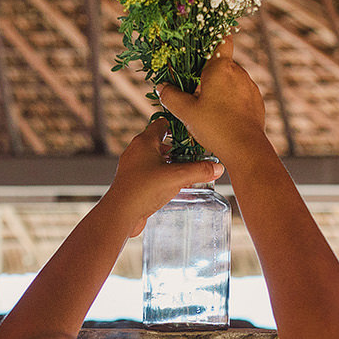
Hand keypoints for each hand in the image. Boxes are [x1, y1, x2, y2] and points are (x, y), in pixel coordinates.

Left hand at [99, 122, 224, 236]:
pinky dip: (164, 177)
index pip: (162, 124)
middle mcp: (136, 151)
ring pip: (157, 160)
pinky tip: (176, 187)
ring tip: (189, 172)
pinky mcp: (133, 183)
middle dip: (179, 149)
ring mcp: (133, 168)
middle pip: (161, 143)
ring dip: (172, 164)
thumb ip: (200, 171)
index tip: (194, 133)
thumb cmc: (144, 189)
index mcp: (144, 141)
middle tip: (196, 155)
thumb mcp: (177, 177)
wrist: (120, 214)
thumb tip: (218, 167)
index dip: (179, 126)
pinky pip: (152, 175)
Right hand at [153, 38, 269, 164]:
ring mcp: (250, 87)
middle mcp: (239, 72)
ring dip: (220, 88)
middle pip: (222, 64)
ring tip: (209, 108)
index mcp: (221, 68)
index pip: (222, 40)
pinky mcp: (257, 101)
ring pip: (232, 80)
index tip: (202, 49)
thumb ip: (171, 97)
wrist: (246, 149)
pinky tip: (223, 117)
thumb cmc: (215, 127)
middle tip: (195, 92)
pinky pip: (241, 94)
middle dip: (209, 74)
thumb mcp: (186, 113)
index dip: (213, 39)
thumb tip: (162, 87)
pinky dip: (232, 100)